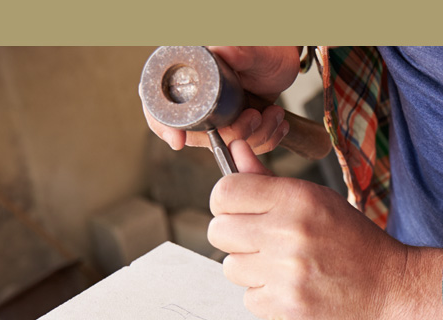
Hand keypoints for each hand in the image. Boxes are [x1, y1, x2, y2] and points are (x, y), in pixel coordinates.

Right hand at [142, 46, 299, 153]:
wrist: (283, 61)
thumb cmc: (266, 50)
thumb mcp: (256, 51)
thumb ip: (240, 50)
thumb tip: (222, 49)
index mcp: (187, 76)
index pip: (159, 106)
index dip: (163, 125)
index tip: (178, 140)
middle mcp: (197, 100)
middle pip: (197, 135)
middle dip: (231, 133)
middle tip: (254, 116)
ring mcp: (215, 117)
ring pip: (225, 145)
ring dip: (255, 136)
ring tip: (272, 113)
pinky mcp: (233, 128)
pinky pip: (244, 149)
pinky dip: (265, 140)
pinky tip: (276, 122)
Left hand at [208, 141, 442, 319]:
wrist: (390, 286)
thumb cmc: (355, 242)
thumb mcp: (318, 199)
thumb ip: (269, 180)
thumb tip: (236, 150)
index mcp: (296, 199)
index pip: (225, 192)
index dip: (226, 203)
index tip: (238, 211)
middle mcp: (289, 232)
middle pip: (218, 231)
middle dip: (234, 237)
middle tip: (260, 243)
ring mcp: (287, 271)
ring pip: (230, 268)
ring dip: (250, 269)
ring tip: (281, 267)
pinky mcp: (287, 304)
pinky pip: (248, 298)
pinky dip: (265, 297)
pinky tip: (290, 287)